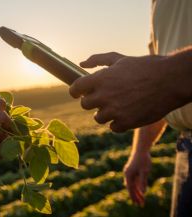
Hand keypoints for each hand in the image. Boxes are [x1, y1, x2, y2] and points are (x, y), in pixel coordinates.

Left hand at [69, 52, 189, 131]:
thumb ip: (98, 60)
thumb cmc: (145, 67)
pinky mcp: (126, 122)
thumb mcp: (120, 59)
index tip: (79, 92)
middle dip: (92, 101)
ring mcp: (115, 111)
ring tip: (119, 104)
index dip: (75, 91)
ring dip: (105, 113)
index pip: (75, 89)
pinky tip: (127, 113)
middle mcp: (104, 96)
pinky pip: (113, 127)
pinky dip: (118, 122)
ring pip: (98, 118)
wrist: (171, 80)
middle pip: (85, 105)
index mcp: (100, 79)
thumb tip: (81, 64)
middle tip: (105, 97)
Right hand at [123, 152, 150, 205]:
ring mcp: (129, 173)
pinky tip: (141, 192)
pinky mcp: (132, 171)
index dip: (134, 197)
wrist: (141, 149)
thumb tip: (143, 192)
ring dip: (137, 193)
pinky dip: (137, 187)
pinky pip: (134, 182)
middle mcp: (127, 175)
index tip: (137, 204)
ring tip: (141, 200)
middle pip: (131, 188)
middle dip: (135, 196)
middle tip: (140, 205)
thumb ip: (143, 182)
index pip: (130, 189)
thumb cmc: (143, 160)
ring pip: (132, 185)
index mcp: (128, 175)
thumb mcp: (144, 172)